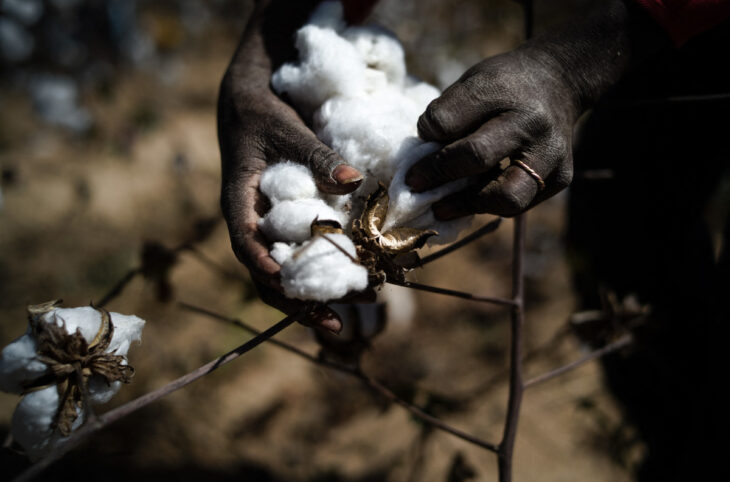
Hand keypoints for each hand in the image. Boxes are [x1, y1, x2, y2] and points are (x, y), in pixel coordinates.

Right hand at [218, 0, 366, 331]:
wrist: (248, 105)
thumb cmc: (261, 115)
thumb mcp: (286, 129)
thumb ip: (317, 155)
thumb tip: (354, 181)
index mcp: (239, 203)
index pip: (245, 243)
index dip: (263, 264)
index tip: (286, 282)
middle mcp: (250, 224)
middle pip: (266, 275)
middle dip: (298, 301)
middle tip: (336, 322)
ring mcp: (266, 229)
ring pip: (282, 275)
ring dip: (313, 297)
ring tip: (353, 311)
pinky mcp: (283, 227)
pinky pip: (298, 258)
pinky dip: (321, 274)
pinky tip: (352, 283)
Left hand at [406, 0, 668, 218]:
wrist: (560, 81)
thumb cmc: (505, 85)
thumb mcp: (473, 82)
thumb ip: (447, 115)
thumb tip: (423, 157)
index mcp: (503, 90)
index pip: (449, 121)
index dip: (425, 141)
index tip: (411, 157)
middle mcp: (532, 123)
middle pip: (477, 157)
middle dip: (439, 175)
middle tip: (415, 186)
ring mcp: (552, 154)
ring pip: (507, 198)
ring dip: (467, 205)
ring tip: (442, 207)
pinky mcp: (561, 178)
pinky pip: (520, 205)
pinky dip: (489, 205)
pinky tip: (471, 200)